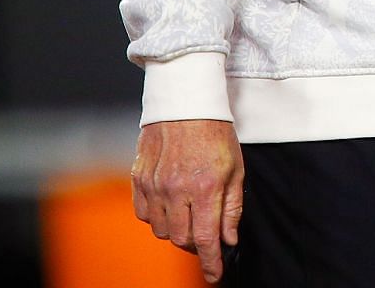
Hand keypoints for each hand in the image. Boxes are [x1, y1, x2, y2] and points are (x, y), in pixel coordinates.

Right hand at [130, 119, 243, 283]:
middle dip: (196, 244)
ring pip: (161, 230)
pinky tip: (170, 204)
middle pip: (182, 239)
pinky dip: (158, 217)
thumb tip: (229, 238)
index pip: (206, 238)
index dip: (211, 262)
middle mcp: (177, 190)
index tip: (214, 274)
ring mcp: (154, 186)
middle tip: (206, 235)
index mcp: (206, 187)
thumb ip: (232, 207)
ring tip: (189, 213)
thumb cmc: (215, 134)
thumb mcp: (236, 169)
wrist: (185, 104)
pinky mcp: (138, 180)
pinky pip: (144, 215)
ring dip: (176, 230)